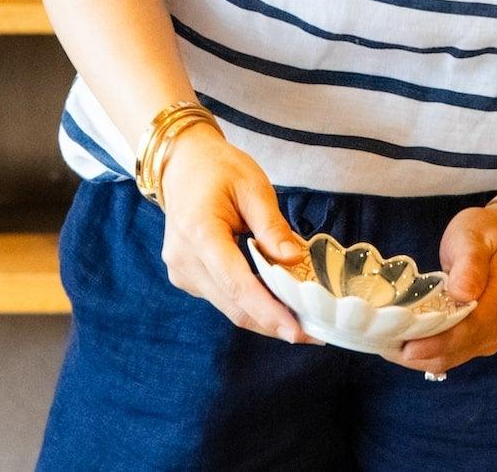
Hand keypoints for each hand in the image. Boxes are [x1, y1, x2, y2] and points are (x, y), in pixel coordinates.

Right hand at [154, 123, 317, 344]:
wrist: (181, 163)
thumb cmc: (218, 168)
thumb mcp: (252, 185)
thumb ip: (272, 226)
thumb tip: (294, 260)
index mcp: (199, 233)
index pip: (237, 284)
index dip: (268, 312)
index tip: (297, 332)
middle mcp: (184, 260)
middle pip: (234, 305)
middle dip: (274, 323)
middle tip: (315, 332)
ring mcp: (181, 272)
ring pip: (229, 308)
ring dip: (264, 317)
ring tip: (302, 319)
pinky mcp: (185, 277)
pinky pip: (222, 299)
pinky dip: (250, 303)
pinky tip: (276, 300)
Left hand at [391, 201, 496, 375]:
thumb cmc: (488, 233)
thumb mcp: (476, 237)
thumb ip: (470, 263)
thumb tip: (462, 293)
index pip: (470, 329)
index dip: (438, 342)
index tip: (407, 347)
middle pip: (459, 349)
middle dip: (422, 352)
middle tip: (383, 345)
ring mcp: (492, 335)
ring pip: (454, 356)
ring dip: (422, 356)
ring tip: (387, 345)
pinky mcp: (480, 338)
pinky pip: (453, 352)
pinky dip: (428, 352)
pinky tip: (403, 342)